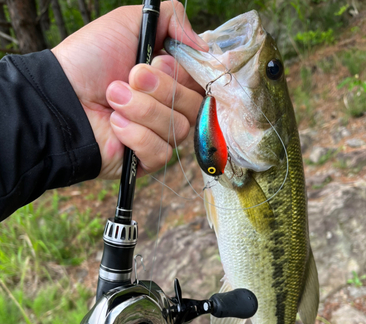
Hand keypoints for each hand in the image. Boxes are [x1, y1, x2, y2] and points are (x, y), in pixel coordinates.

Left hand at [52, 1, 206, 178]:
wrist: (60, 97)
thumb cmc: (88, 61)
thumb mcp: (128, 23)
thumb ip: (170, 18)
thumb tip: (204, 47)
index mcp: (169, 79)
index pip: (201, 82)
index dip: (185, 73)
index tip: (160, 61)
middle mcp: (169, 107)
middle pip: (194, 105)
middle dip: (160, 88)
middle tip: (130, 77)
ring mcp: (159, 135)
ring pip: (179, 128)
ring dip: (143, 109)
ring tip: (112, 98)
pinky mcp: (148, 160)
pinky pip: (162, 152)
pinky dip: (136, 135)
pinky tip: (114, 125)